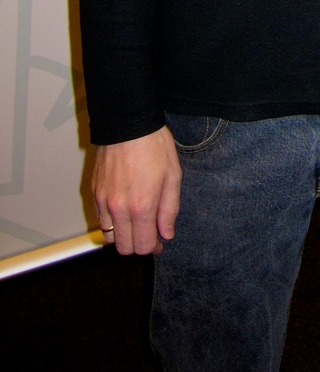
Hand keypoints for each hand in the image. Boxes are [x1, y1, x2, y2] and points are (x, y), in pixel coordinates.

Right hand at [93, 128, 181, 255]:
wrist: (128, 124)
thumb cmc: (154, 145)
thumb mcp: (173, 176)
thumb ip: (169, 209)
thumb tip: (166, 234)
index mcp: (142, 206)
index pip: (143, 245)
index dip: (154, 247)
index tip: (161, 241)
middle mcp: (119, 209)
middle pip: (124, 248)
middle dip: (139, 245)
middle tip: (150, 234)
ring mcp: (104, 201)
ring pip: (109, 237)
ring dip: (123, 235)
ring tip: (136, 222)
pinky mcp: (94, 193)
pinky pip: (101, 219)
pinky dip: (112, 222)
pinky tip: (124, 210)